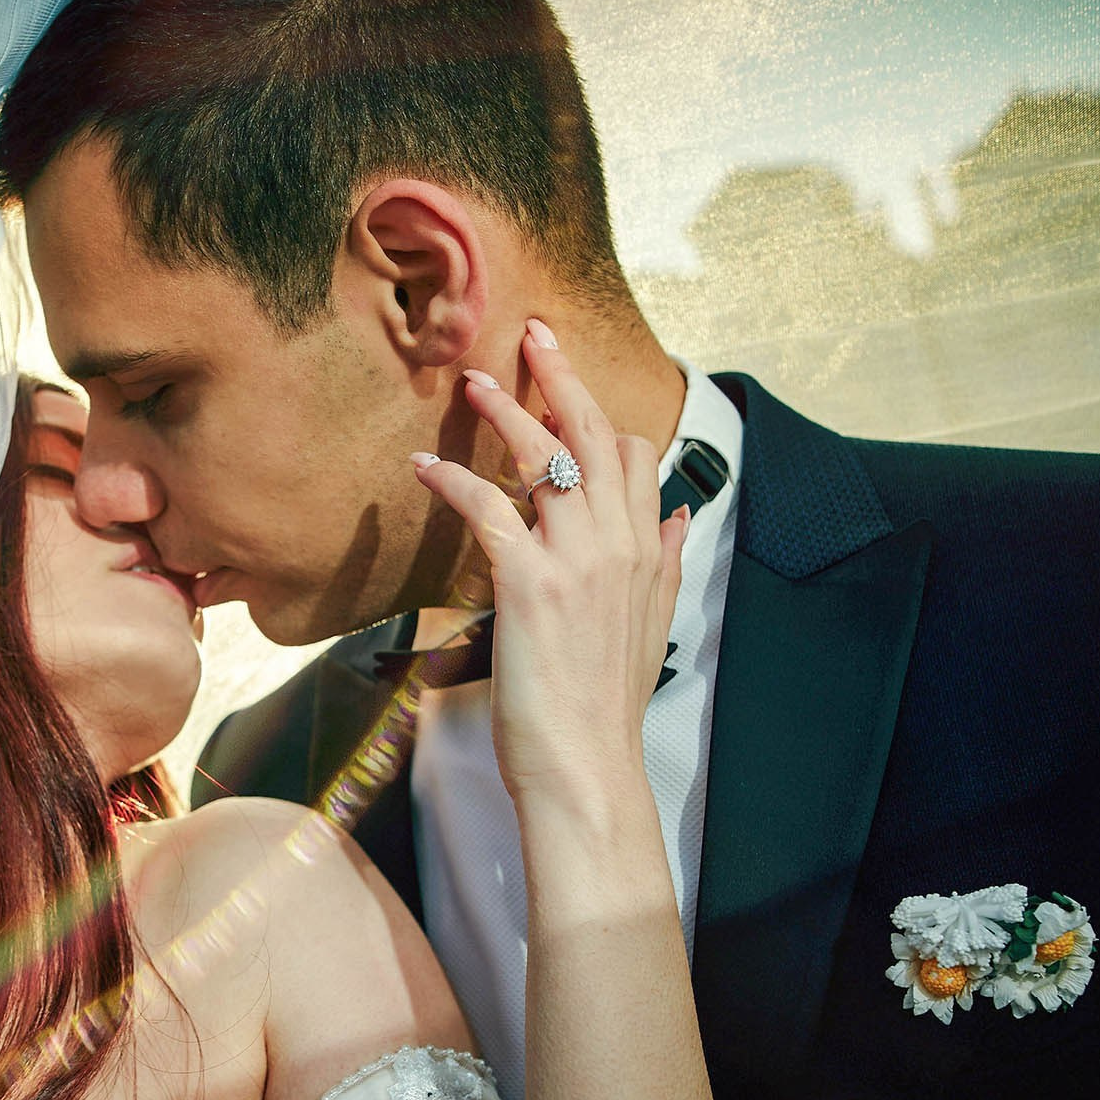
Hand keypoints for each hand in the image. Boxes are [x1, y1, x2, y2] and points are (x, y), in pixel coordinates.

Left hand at [412, 320, 687, 802]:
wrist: (587, 767)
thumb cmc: (604, 707)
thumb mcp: (651, 627)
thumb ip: (663, 565)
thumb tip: (676, 518)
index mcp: (646, 552)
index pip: (635, 457)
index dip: (599, 417)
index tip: (567, 388)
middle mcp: (619, 544)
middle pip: (595, 434)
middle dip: (564, 376)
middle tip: (535, 332)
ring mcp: (578, 560)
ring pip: (547, 457)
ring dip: (506, 410)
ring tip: (471, 383)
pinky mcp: (530, 583)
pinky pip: (491, 508)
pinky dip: (454, 480)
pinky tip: (423, 468)